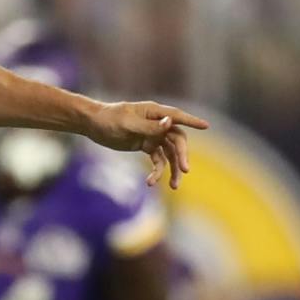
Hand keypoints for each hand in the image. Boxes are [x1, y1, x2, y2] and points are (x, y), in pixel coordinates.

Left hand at [82, 99, 209, 187]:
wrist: (93, 125)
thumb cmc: (109, 118)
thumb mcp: (127, 123)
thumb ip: (149, 126)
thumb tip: (169, 123)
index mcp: (154, 112)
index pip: (177, 116)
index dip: (191, 121)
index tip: (206, 126)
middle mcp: (158, 123)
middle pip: (177, 140)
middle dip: (182, 156)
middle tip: (185, 170)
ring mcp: (153, 135)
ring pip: (170, 153)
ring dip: (173, 168)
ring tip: (174, 186)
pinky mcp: (146, 146)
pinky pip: (157, 160)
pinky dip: (157, 171)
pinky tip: (151, 182)